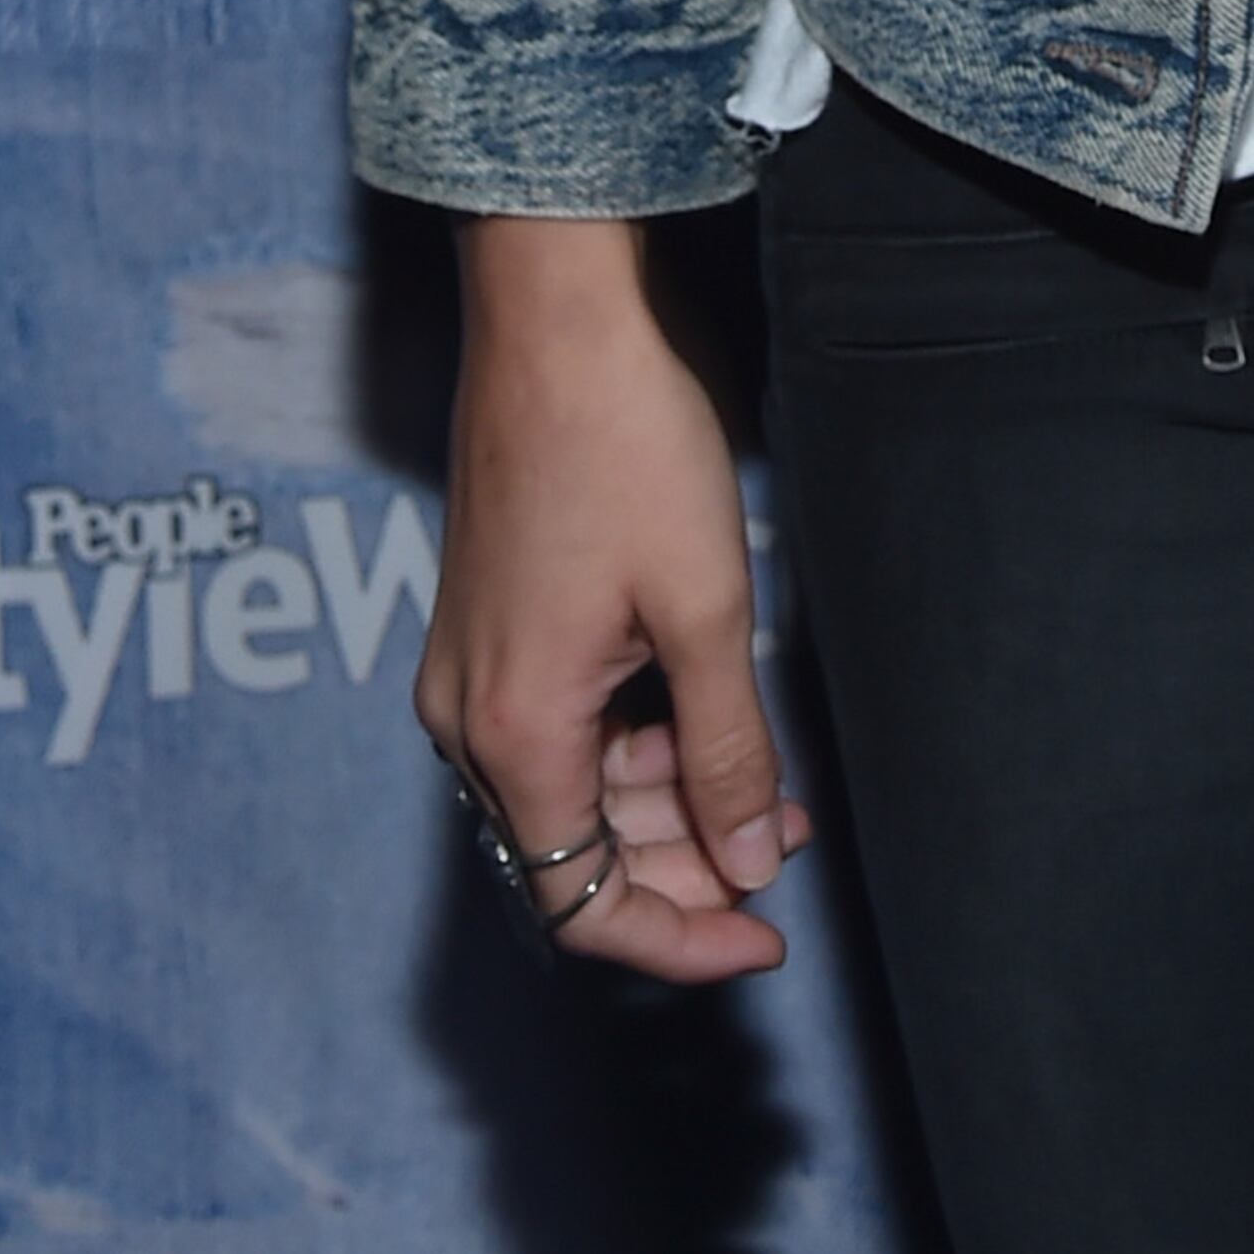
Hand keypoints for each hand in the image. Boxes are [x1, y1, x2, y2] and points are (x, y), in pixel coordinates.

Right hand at [416, 215, 812, 980]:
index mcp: (512, 732)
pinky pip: (561, 724)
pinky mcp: (492, 623)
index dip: (676, 939)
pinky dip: (635, 741)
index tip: (762, 940)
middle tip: (784, 844)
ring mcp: (473, 667)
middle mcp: (470, 718)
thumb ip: (725, 753)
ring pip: (572, 788)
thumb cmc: (628, 444)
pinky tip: (708, 716)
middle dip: (686, 865)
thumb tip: (744, 865)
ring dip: (666, 801)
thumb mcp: (705, 609)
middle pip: (573, 853)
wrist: (557, 314)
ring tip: (769, 785)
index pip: (580, 905)